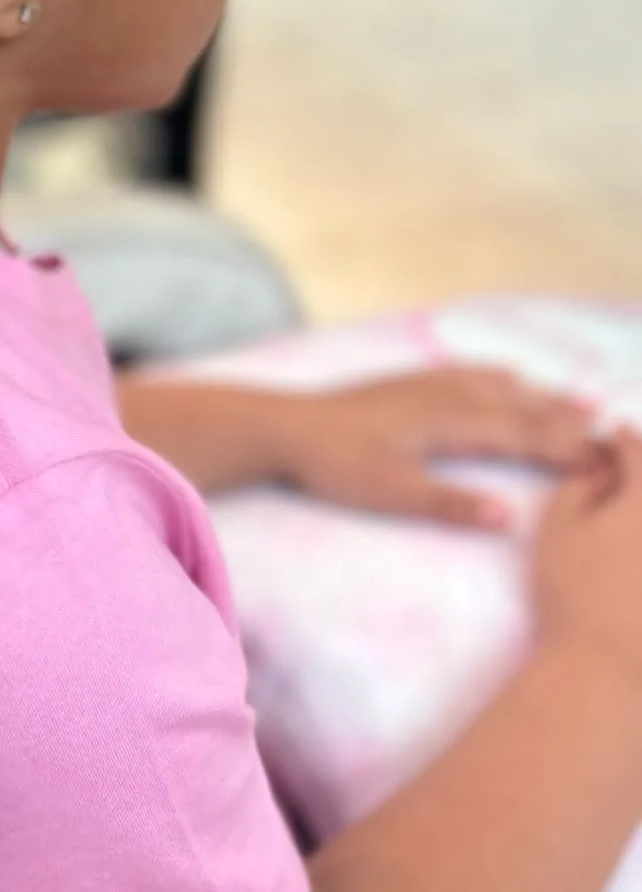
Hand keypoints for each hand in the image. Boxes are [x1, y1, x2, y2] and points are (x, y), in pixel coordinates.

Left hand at [273, 368, 595, 529]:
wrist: (283, 427)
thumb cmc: (335, 464)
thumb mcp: (391, 493)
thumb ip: (450, 505)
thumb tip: (508, 519)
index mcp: (448, 422)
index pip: (522, 435)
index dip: (566, 448)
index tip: (606, 461)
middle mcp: (444, 395)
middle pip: (518, 408)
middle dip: (565, 421)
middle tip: (609, 432)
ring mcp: (425, 385)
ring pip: (497, 387)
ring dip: (539, 396)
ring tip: (578, 401)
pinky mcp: (405, 384)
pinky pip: (465, 373)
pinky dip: (495, 375)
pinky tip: (507, 373)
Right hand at [533, 428, 641, 687]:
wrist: (612, 668)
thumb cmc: (577, 593)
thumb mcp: (557, 529)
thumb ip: (579, 487)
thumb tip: (600, 472)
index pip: (637, 452)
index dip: (623, 439)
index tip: (615, 432)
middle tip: (630, 472)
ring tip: (632, 521)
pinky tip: (636, 555)